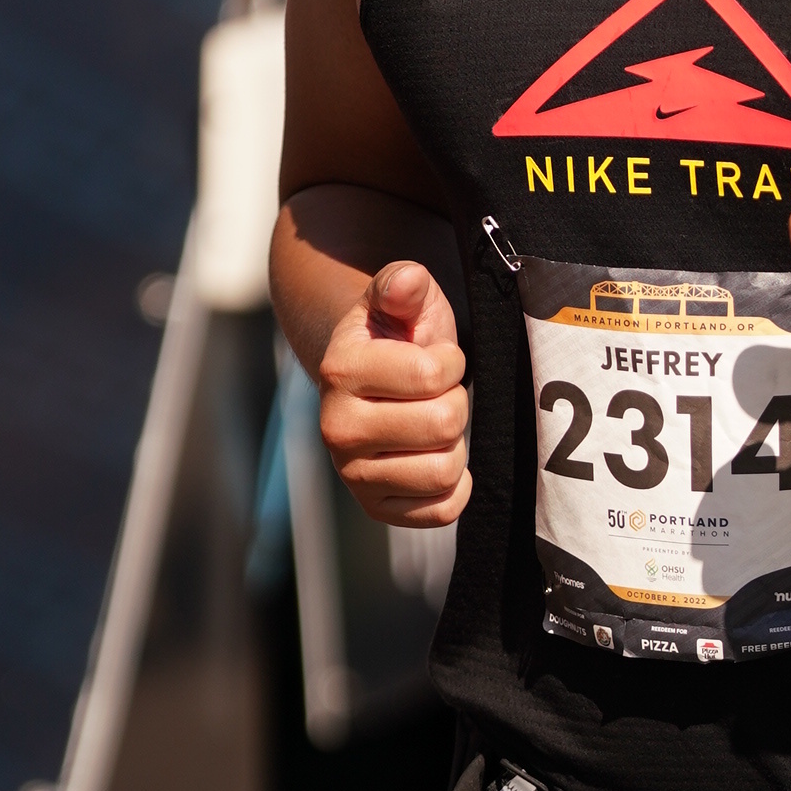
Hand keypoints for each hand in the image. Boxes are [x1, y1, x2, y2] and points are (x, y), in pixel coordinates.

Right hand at [314, 258, 469, 523]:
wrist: (372, 382)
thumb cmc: (397, 336)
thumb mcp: (403, 301)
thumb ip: (405, 284)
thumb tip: (406, 281)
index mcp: (340, 371)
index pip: (434, 375)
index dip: (451, 361)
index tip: (435, 356)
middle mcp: (336, 428)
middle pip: (444, 424)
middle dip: (454, 402)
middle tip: (435, 394)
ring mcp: (353, 474)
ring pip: (445, 472)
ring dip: (454, 445)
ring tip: (431, 423)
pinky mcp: (376, 508)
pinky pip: (443, 510)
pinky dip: (453, 486)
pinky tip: (433, 456)